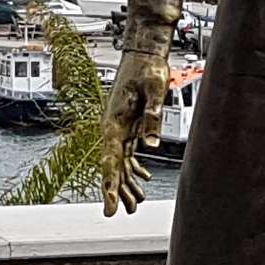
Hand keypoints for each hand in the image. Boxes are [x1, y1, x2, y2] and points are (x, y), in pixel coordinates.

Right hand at [98, 51, 166, 215]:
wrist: (143, 52)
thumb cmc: (147, 67)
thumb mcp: (155, 89)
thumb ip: (153, 117)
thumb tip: (151, 144)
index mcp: (114, 123)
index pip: (110, 162)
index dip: (110, 187)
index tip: (109, 207)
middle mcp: (113, 129)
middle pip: (113, 167)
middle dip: (119, 191)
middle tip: (126, 212)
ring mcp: (119, 128)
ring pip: (121, 163)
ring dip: (127, 184)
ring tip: (135, 205)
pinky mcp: (128, 125)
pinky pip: (127, 154)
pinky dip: (133, 169)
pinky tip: (141, 179)